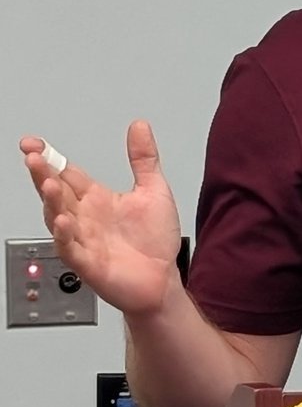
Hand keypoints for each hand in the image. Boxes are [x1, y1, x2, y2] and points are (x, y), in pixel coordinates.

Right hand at [19, 121, 182, 317]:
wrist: (163, 280)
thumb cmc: (155, 241)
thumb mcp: (154, 190)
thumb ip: (144, 159)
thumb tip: (138, 126)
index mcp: (97, 198)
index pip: (66, 173)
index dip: (50, 157)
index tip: (34, 143)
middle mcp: (85, 217)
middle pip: (56, 192)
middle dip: (43, 174)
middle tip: (34, 156)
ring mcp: (83, 239)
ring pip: (57, 217)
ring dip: (51, 201)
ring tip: (48, 183)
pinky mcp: (87, 262)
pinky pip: (69, 248)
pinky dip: (64, 235)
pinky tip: (62, 221)